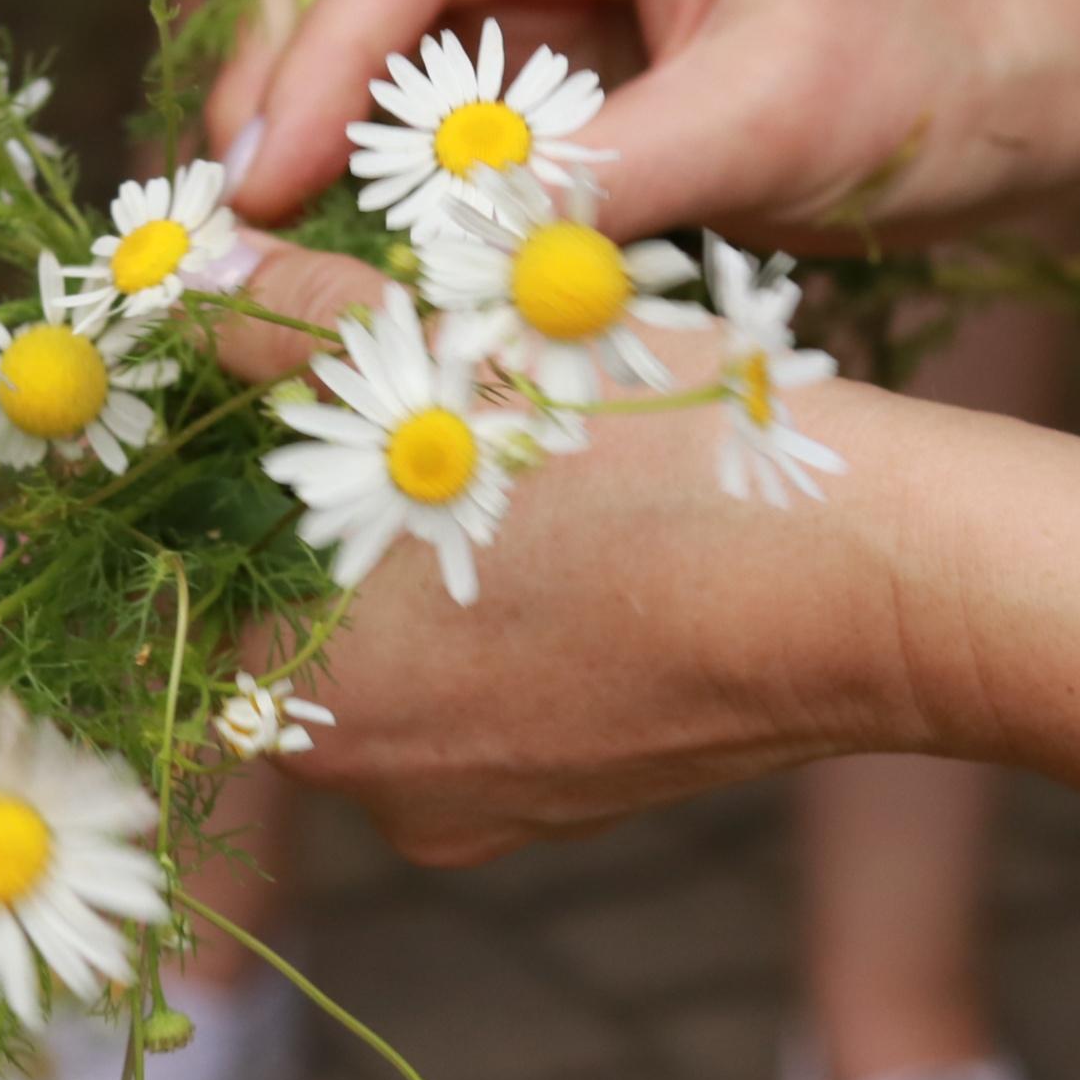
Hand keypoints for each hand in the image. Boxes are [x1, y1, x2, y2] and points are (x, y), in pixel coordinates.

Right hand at [205, 0, 1079, 248]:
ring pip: (375, 22)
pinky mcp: (559, 20)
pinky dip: (385, 160)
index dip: (314, 61)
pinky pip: (431, 84)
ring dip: (323, 129)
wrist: (1033, 81)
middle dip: (286, 87)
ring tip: (269, 243)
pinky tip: (349, 238)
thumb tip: (436, 260)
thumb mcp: (768, 132)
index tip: (259, 182)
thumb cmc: (934, 78)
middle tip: (231, 224)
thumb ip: (594, 186)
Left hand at [218, 247, 925, 865]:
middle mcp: (380, 787)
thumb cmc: (659, 463)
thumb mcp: (463, 351)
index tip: (276, 392)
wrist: (882, 586)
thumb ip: (307, 326)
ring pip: (403, 653)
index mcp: (310, 700)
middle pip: (295, 622)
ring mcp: (490, 805)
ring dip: (421, 552)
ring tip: (498, 440)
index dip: (225, 474)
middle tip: (393, 392)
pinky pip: (497, 689)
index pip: (197, 585)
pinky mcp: (581, 797)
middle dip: (326, 508)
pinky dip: (510, 605)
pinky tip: (575, 517)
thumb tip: (207, 274)